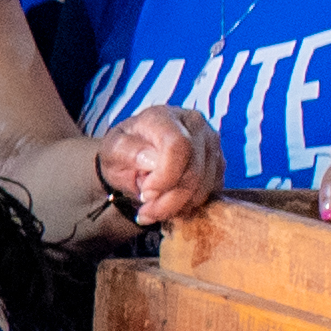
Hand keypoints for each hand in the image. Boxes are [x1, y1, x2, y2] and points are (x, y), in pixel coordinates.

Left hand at [94, 105, 227, 228]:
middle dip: (168, 201)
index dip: (165, 177)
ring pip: (204, 186)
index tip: (146, 193)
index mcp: (164, 117)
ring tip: (153, 209)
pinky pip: (211, 192)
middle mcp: (194, 125)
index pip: (178, 147)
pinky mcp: (218, 163)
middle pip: (193, 172)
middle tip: (145, 212)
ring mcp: (211, 143)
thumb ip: (128, 151)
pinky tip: (169, 204)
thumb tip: (151, 159)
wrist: (135, 156)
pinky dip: (189, 205)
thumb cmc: (122, 152)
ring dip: (177, 206)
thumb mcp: (111, 150)